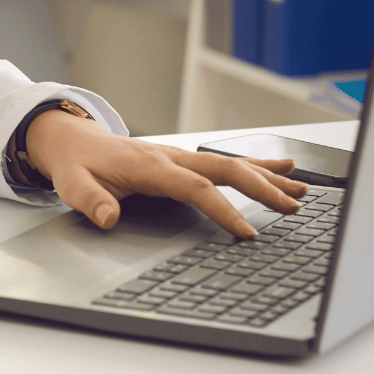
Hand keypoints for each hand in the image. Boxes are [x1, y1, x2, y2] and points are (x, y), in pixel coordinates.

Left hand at [24, 110, 307, 238]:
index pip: (196, 188)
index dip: (224, 210)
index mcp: (150, 166)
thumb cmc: (76, 166)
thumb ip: (90, 201)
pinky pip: (226, 162)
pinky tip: (282, 170)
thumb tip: (108, 217)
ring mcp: (180, 156)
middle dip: (261, 188)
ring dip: (267, 175)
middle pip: (225, 170)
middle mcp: (172, 157)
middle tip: (291, 208)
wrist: (72, 140)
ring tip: (301, 189)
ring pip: (232, 163)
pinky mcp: (183, 160)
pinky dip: (257, 166)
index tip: (248, 234)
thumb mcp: (73, 185)